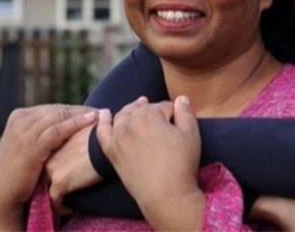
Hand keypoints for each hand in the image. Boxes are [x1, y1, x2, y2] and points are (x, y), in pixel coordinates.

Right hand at [0, 104, 96, 230]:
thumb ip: (41, 133)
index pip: (53, 109)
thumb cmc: (18, 171)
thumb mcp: (27, 145)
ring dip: (82, 114)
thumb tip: (67, 124)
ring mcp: (25, 131)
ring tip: (101, 114)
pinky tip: (91, 120)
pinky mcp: (31, 145)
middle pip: (57, 110)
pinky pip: (58, 130)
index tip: (93, 111)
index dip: (74, 109)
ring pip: (59, 116)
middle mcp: (22, 119)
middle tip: (102, 111)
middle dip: (81, 110)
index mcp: (20, 116)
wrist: (1, 191)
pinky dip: (76, 123)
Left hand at [45, 123, 101, 214]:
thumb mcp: (87, 133)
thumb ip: (81, 138)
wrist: (106, 143)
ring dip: (57, 197)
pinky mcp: (60, 183)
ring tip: (68, 202)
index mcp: (55, 144)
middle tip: (66, 191)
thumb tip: (92, 135)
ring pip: (48, 189)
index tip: (68, 176)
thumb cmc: (102, 136)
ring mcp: (53, 170)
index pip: (51, 161)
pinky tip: (71, 208)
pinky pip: (56, 201)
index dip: (59, 169)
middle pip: (45, 176)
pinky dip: (62, 207)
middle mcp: (50, 157)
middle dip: (54, 184)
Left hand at [97, 96, 204, 230]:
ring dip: (132, 111)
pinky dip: (103, 121)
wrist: (165, 195)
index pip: (165, 106)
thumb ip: (186, 111)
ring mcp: (118, 137)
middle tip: (167, 126)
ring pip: (124, 116)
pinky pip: (102, 131)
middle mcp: (130, 122)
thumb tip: (181, 98)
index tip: (180, 129)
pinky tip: (104, 114)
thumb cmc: (181, 164)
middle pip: (144, 109)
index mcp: (150, 114)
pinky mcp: (111, 152)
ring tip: (140, 110)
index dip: (175, 116)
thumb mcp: (192, 134)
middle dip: (155, 112)